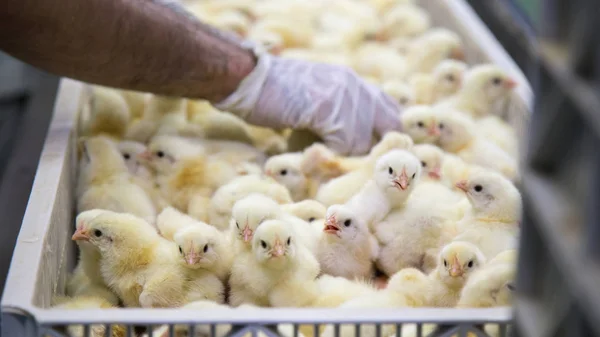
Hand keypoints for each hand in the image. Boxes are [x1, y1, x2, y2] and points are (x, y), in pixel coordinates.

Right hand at [215, 53, 401, 154]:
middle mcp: (353, 85)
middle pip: (387, 125)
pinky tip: (312, 154)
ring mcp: (341, 94)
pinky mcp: (326, 108)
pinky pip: (342, 143)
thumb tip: (347, 147)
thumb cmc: (273, 95)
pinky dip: (329, 156)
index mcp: (352, 81)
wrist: (248, 79)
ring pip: (363, 139)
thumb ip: (335, 115)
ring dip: (346, 156)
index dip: (384, 135)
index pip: (389, 109)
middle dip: (373, 149)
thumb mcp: (314, 99)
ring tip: (324, 159)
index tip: (372, 154)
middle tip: (353, 164)